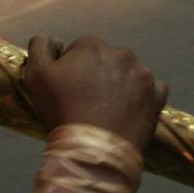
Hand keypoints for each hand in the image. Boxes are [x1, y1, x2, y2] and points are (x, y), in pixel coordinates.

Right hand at [21, 35, 167, 152]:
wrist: (95, 152)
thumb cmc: (62, 112)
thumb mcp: (36, 76)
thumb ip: (39, 47)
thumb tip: (53, 41)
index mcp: (91, 45)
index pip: (79, 50)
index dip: (71, 70)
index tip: (68, 90)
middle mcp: (121, 53)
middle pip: (105, 61)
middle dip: (96, 75)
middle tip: (86, 102)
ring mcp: (143, 74)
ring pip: (128, 74)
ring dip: (118, 85)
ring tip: (106, 111)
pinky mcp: (158, 96)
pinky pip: (150, 90)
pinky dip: (139, 98)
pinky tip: (127, 113)